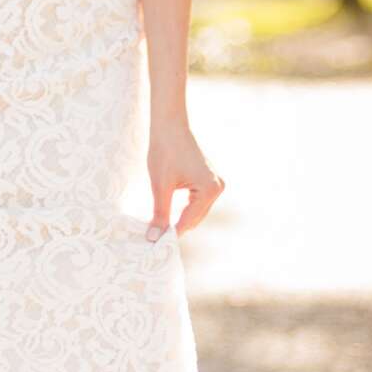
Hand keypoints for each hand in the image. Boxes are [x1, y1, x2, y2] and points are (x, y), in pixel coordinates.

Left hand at [146, 118, 223, 239]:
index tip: (156, 246)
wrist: (169, 125)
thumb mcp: (160, 186)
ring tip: (160, 229)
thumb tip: (154, 238)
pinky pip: (196, 202)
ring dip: (180, 219)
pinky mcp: (209, 180)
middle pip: (194, 218)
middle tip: (156, 240)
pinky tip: (169, 215)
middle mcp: (218, 187)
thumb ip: (160, 213)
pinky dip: (183, 209)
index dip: (172, 234)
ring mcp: (215, 183)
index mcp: (210, 189)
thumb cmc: (164, 151)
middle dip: (176, 227)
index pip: (189, 220)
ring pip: (195, 212)